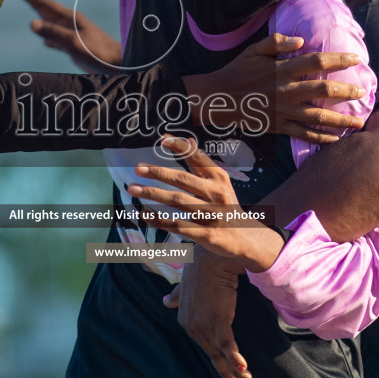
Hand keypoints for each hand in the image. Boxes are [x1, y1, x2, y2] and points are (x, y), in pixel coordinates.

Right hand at [11, 0, 123, 70]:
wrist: (118, 62)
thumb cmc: (99, 52)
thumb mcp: (75, 43)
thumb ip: (54, 33)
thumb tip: (31, 24)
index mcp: (68, 18)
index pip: (42, 3)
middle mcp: (68, 22)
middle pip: (44, 5)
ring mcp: (71, 33)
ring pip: (48, 19)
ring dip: (37, 11)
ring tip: (29, 2)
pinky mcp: (73, 46)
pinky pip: (55, 37)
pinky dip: (47, 36)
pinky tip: (45, 40)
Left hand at [127, 135, 284, 271]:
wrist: (245, 238)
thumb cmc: (226, 206)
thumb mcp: (220, 183)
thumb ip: (202, 164)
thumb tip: (188, 140)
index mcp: (219, 178)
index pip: (197, 158)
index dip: (180, 147)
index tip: (162, 139)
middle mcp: (216, 193)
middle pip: (183, 180)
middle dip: (159, 172)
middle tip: (138, 168)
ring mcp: (212, 214)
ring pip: (178, 202)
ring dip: (153, 194)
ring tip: (133, 189)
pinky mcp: (207, 234)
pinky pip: (178, 225)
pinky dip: (160, 220)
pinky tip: (145, 214)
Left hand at [163, 248, 251, 377]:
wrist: (210, 259)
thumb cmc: (199, 270)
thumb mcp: (183, 287)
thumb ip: (175, 296)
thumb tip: (164, 301)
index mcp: (185, 321)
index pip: (203, 344)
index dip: (215, 357)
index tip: (225, 368)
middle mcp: (192, 326)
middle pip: (211, 353)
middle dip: (224, 370)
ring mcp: (204, 324)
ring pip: (220, 352)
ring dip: (233, 368)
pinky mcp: (219, 318)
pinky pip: (228, 343)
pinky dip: (235, 357)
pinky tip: (243, 368)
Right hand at [185, 33, 365, 143]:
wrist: (218, 98)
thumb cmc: (237, 71)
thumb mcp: (254, 50)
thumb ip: (277, 42)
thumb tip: (301, 41)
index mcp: (282, 70)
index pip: (317, 62)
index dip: (339, 59)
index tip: (356, 58)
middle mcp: (287, 91)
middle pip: (324, 89)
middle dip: (347, 90)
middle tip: (364, 92)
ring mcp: (284, 111)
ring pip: (318, 116)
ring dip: (341, 119)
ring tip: (359, 121)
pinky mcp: (279, 126)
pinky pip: (304, 134)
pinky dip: (321, 138)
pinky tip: (336, 139)